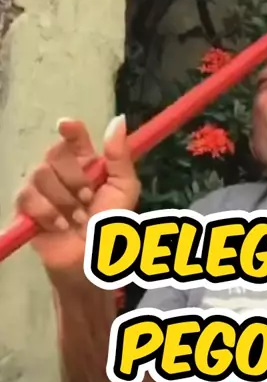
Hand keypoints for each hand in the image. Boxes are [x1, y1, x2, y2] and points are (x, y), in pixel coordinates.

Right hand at [15, 115, 139, 278]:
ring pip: (40, 173)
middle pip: (55, 152)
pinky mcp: (26, 208)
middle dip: (75, 177)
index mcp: (86, 164)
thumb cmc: (110, 227)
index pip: (74, 137)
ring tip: (77, 218)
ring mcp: (41, 189)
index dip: (70, 129)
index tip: (67, 126)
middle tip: (88, 199)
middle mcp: (61, 172)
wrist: (91, 262)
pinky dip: (47, 211)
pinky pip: (28, 196)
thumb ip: (120, 156)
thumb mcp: (125, 189)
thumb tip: (118, 119)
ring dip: (64, 199)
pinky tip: (60, 225)